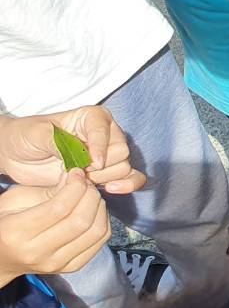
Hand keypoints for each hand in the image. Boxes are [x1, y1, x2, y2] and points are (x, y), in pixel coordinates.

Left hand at [0, 109, 145, 192]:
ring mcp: (108, 154)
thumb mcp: (37, 134)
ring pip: (124, 168)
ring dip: (101, 178)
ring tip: (77, 177)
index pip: (106, 132)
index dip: (99, 148)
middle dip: (99, 166)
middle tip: (74, 169)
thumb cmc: (26, 137)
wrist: (16, 155)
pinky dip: (128, 185)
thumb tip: (84, 159)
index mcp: (92, 117)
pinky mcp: (108, 173)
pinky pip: (133, 178)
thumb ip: (60, 143)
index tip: (90, 163)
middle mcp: (106, 134)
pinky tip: (111, 189)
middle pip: (121, 152)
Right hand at [0, 172, 110, 284]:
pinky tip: (95, 211)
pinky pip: (99, 242)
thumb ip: (45, 190)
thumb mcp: (14, 200)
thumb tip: (75, 179)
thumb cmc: (5, 223)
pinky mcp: (71, 267)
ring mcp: (57, 263)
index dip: (74, 187)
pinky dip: (103, 222)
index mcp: (17, 232)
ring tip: (92, 196)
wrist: (2, 257)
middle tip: (87, 184)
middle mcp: (38, 252)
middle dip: (90, 196)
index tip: (77, 174)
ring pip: (95, 232)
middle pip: (80, 221)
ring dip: (100, 209)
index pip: (59, 208)